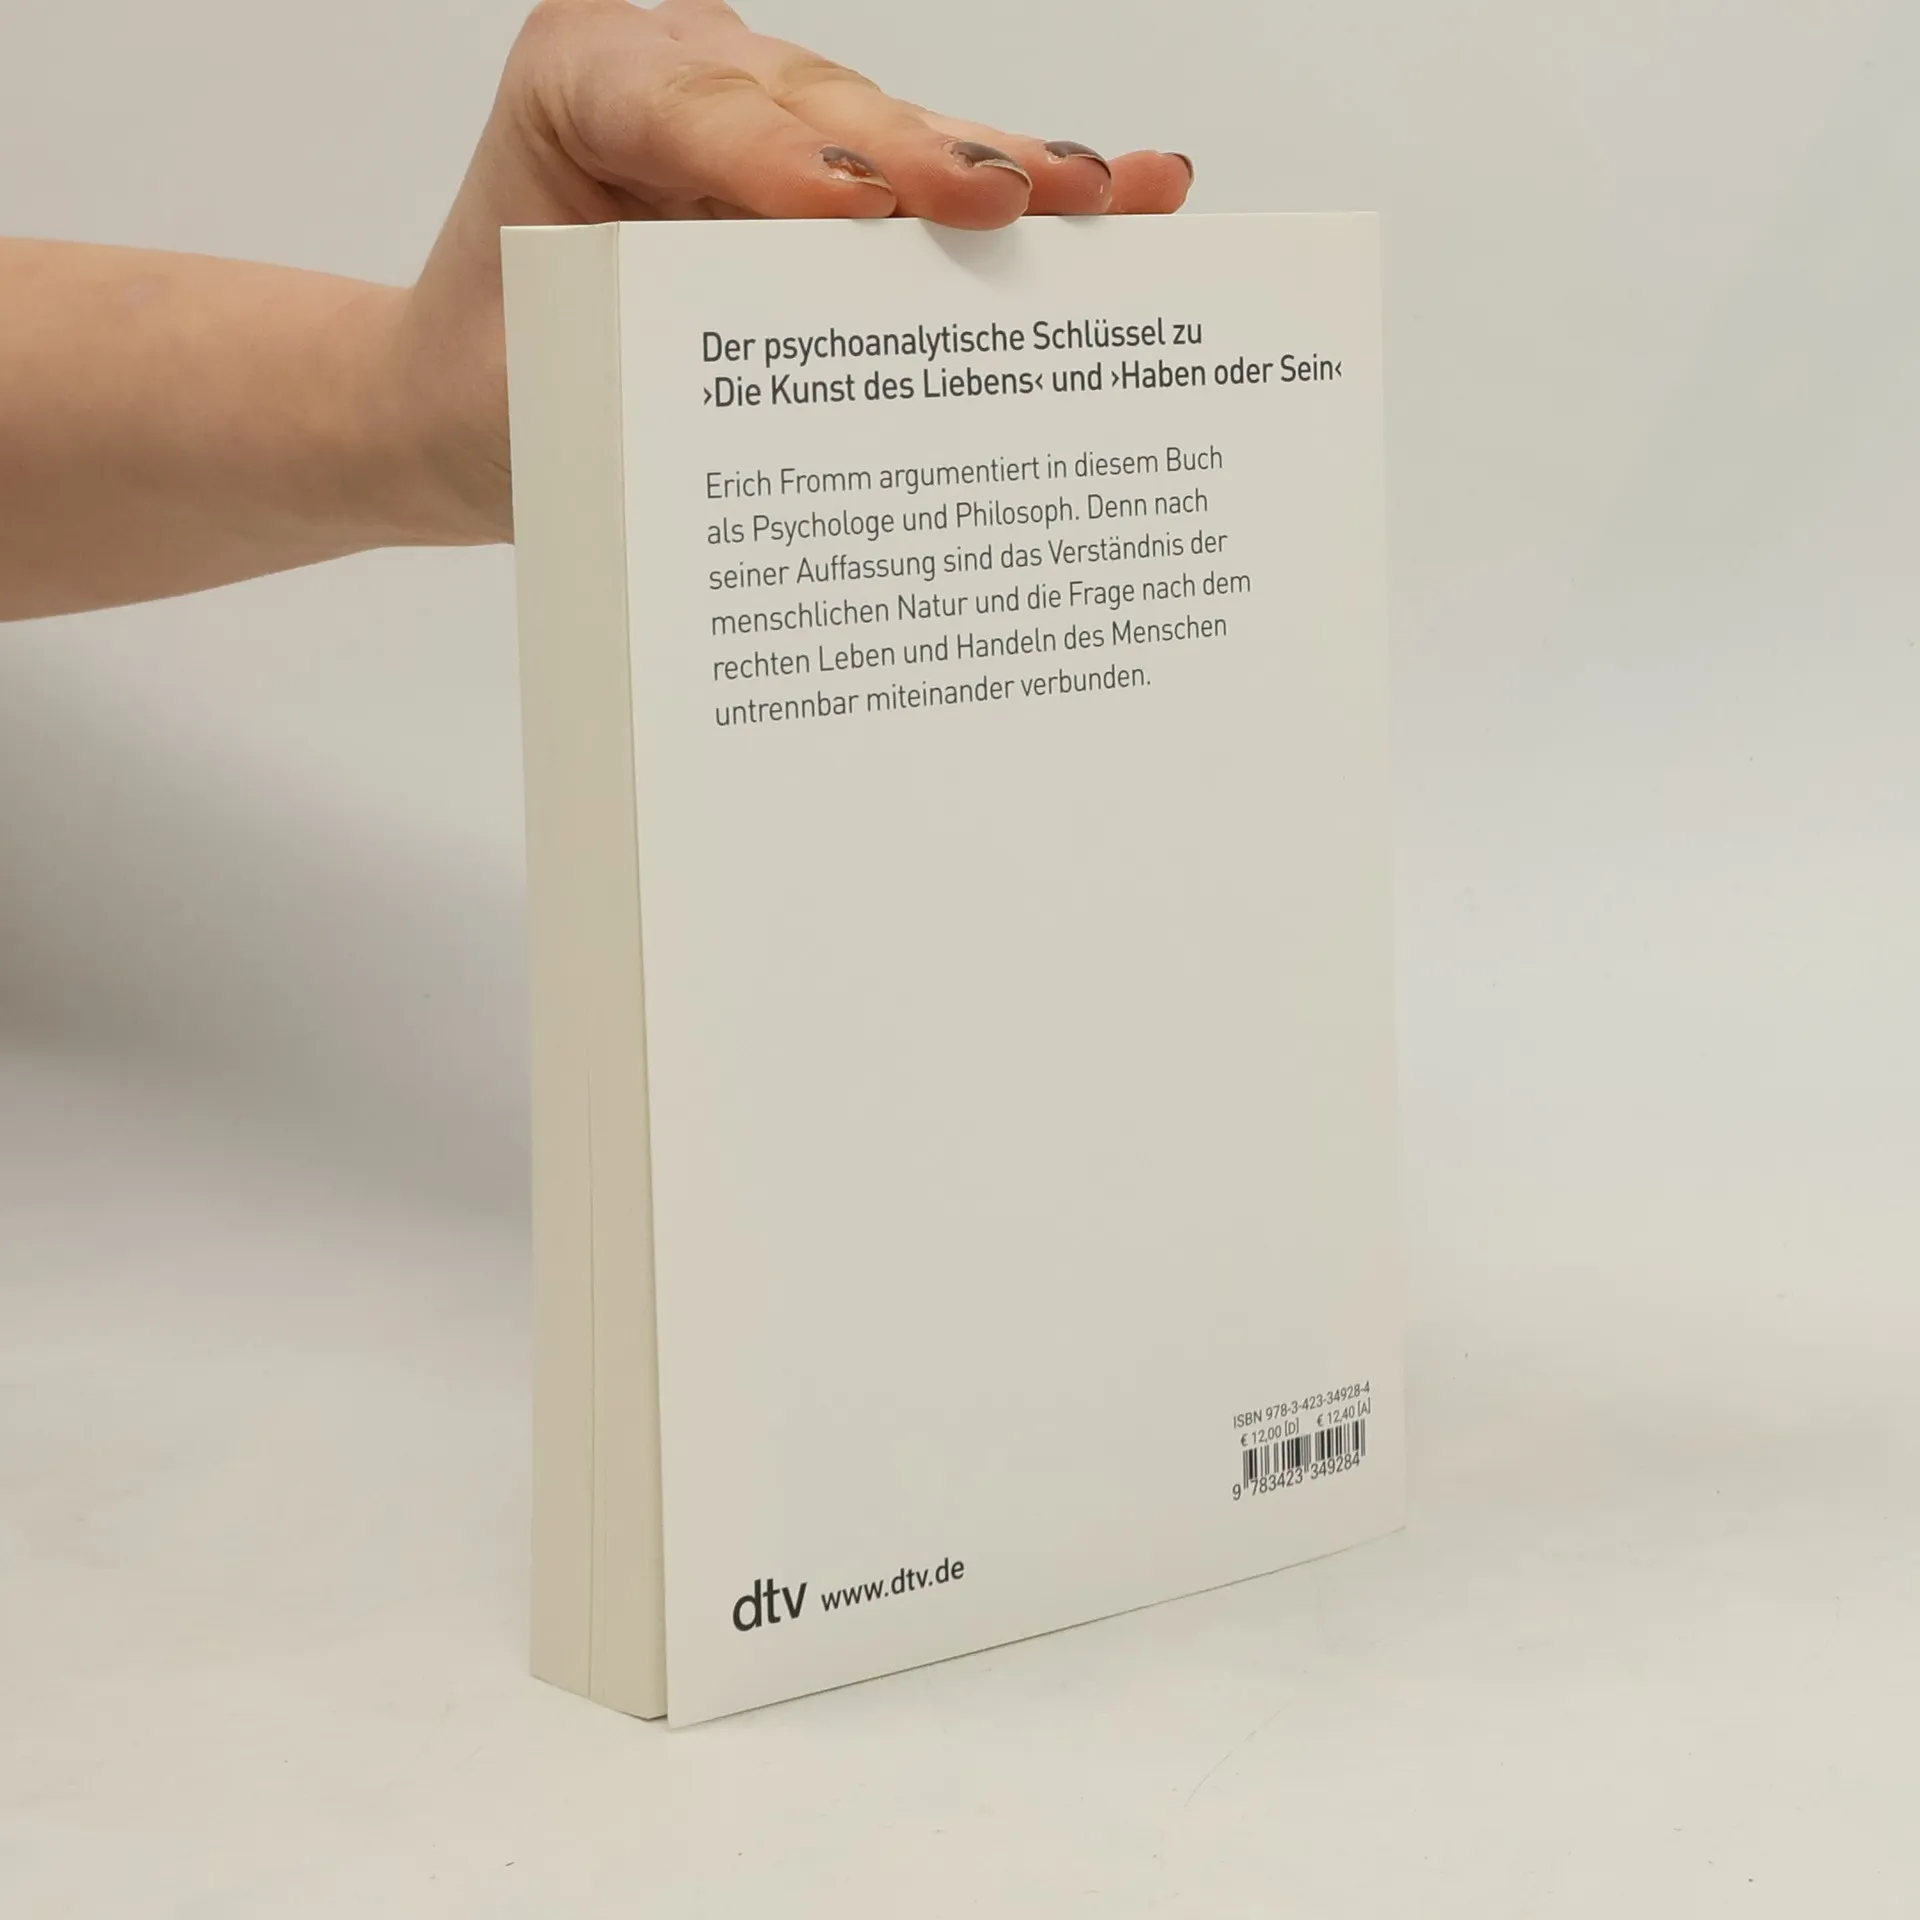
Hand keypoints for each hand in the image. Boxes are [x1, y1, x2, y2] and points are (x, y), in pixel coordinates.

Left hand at [397, 0, 1193, 541]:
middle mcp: (680, 77)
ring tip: (1099, 200)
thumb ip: (648, 374)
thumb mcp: (545, 392)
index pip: (682, 107)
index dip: (771, 154)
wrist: (477, 403)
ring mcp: (769, 119)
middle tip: (1003, 205)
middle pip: (819, 107)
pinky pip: (924, 183)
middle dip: (914, 160)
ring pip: (895, 137)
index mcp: (582, 87)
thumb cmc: (504, 391)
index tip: (844, 207)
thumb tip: (795, 440)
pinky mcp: (829, 179)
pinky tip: (1120, 191)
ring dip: (998, 172)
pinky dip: (1015, 191)